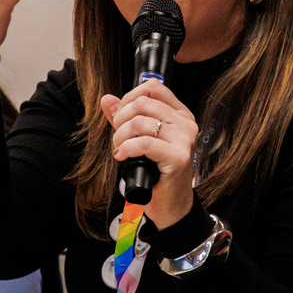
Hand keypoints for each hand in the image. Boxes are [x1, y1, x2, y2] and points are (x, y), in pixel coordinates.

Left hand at [102, 79, 198, 228]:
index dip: (129, 97)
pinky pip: (143, 143)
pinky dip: (126, 148)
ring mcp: (185, 140)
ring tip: (119, 149)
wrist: (171, 205)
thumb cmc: (156, 172)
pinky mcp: (179, 157)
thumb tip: (106, 99)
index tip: (120, 116)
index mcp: (180, 114)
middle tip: (117, 138)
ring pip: (140, 121)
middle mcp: (186, 123)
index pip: (153, 87)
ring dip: (120, 136)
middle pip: (143, 103)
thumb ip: (124, 118)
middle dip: (121, 119)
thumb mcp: (138, 139)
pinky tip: (123, 157)